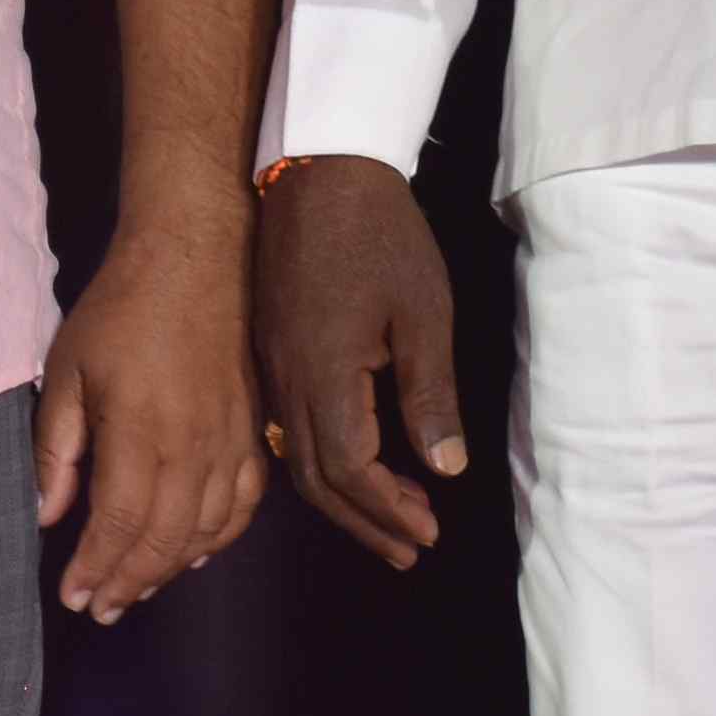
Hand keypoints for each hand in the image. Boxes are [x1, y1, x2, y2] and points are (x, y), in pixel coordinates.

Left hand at [36, 189, 265, 621]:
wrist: (194, 254)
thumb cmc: (120, 307)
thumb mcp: (68, 369)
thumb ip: (55, 447)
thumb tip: (47, 514)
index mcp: (142, 431)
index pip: (120, 524)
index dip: (96, 568)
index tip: (73, 596)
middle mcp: (193, 446)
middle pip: (165, 540)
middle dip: (128, 582)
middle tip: (100, 607)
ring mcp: (230, 440)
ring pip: (206, 531)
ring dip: (169, 569)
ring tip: (135, 587)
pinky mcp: (252, 429)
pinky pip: (244, 503)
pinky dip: (220, 538)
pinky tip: (194, 553)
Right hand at [253, 155, 469, 567]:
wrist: (319, 166)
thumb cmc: (381, 234)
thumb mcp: (423, 311)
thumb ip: (430, 395)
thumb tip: (446, 469)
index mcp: (324, 374)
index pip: (351, 470)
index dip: (389, 510)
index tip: (430, 532)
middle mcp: (287, 381)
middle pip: (317, 479)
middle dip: (365, 522)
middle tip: (411, 549)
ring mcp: (272, 366)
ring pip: (297, 458)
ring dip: (344, 499)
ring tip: (391, 520)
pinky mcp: (269, 349)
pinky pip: (288, 429)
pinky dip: (322, 463)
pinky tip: (353, 466)